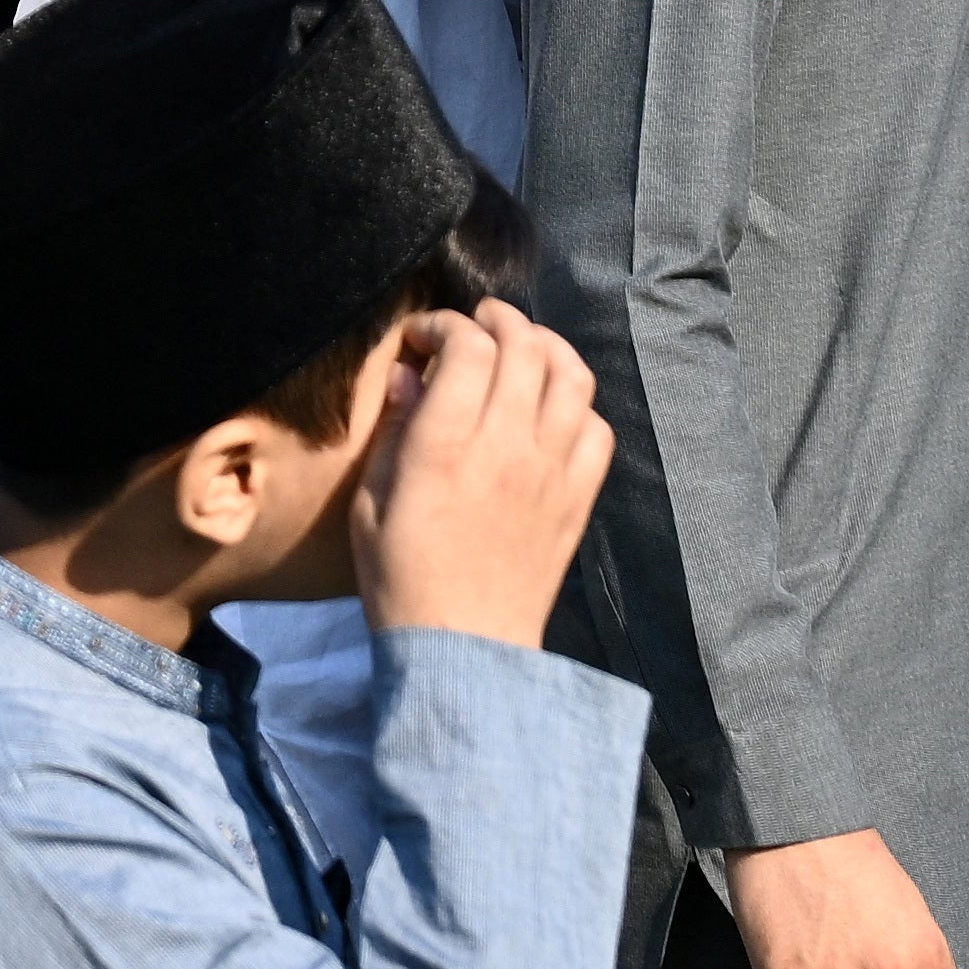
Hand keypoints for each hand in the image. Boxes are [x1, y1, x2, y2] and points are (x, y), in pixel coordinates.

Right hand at [352, 302, 612, 647]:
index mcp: (445, 446)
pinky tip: (552, 410)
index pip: (467, 347)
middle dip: (497, 320)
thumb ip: (393, 433)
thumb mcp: (371, 505)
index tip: (422, 338)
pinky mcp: (578, 498)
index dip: (444, 325)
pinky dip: (577, 404)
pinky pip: (597, 428)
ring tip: (522, 348)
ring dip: (546, 347)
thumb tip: (411, 377)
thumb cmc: (401, 580)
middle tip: (475, 325)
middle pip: (524, 346)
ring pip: (572, 376)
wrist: (466, 648)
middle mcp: (506, 446)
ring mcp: (551, 471)